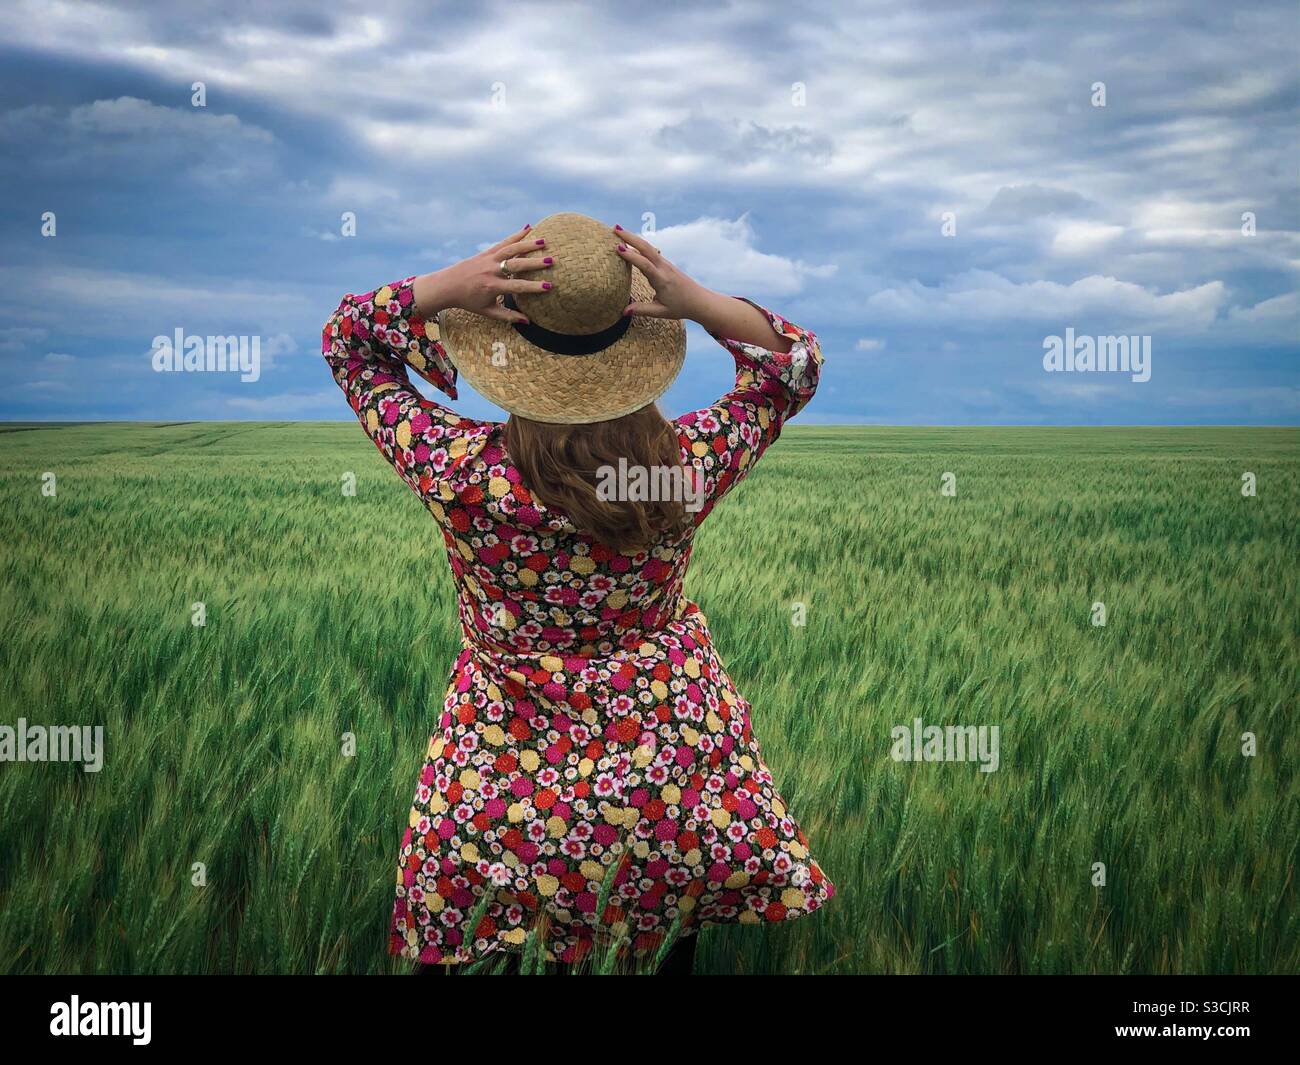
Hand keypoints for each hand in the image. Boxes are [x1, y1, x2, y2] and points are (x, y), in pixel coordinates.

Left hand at [413, 225, 555, 322]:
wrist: (448, 285)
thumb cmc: (469, 301)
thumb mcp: (487, 311)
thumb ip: (508, 316)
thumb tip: (527, 322)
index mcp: (492, 286)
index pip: (517, 287)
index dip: (533, 287)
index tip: (549, 287)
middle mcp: (491, 270)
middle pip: (516, 265)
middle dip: (534, 262)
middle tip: (551, 260)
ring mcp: (488, 259)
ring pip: (510, 249)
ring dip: (527, 244)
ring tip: (544, 240)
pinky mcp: (486, 252)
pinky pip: (503, 242)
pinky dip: (516, 235)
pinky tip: (528, 228)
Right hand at [613, 224, 792, 352]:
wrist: (699, 301)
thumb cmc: (681, 307)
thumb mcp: (661, 312)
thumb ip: (642, 310)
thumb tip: (623, 311)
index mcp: (662, 280)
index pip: (645, 265)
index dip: (632, 256)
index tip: (618, 248)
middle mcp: (664, 268)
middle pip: (646, 248)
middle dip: (630, 237)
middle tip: (614, 228)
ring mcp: (665, 263)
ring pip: (648, 246)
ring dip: (633, 237)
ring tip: (618, 230)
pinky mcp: (665, 263)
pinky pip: (651, 250)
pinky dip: (639, 244)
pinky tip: (630, 241)